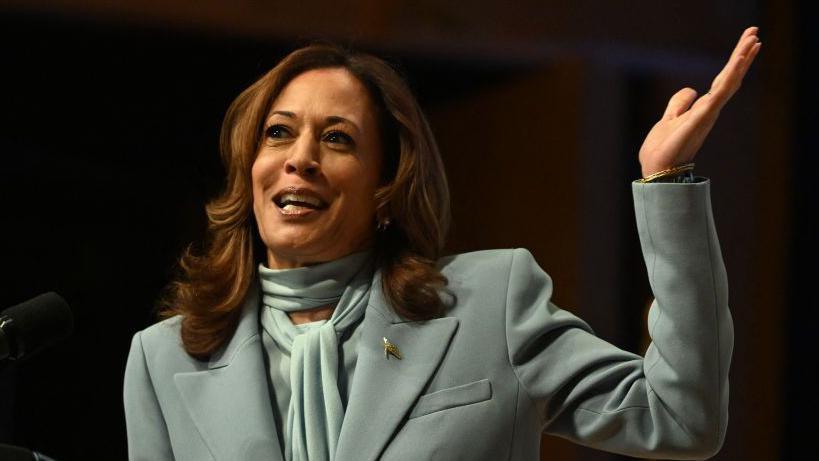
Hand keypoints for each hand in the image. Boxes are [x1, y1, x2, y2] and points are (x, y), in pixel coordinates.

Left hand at [638, 27, 761, 176]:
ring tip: (753, 39)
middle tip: (755, 32)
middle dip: (742, 55)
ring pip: (729, 82)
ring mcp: (708, 113)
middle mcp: (709, 110)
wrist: (656, 169)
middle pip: (730, 78)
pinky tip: (738, 61)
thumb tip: (691, 90)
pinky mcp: (701, 117)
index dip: (734, 63)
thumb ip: (679, 104)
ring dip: (740, 60)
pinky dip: (730, 76)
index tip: (747, 43)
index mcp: (703, 109)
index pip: (722, 81)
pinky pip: (719, 93)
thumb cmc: (662, 150)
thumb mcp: (669, 119)